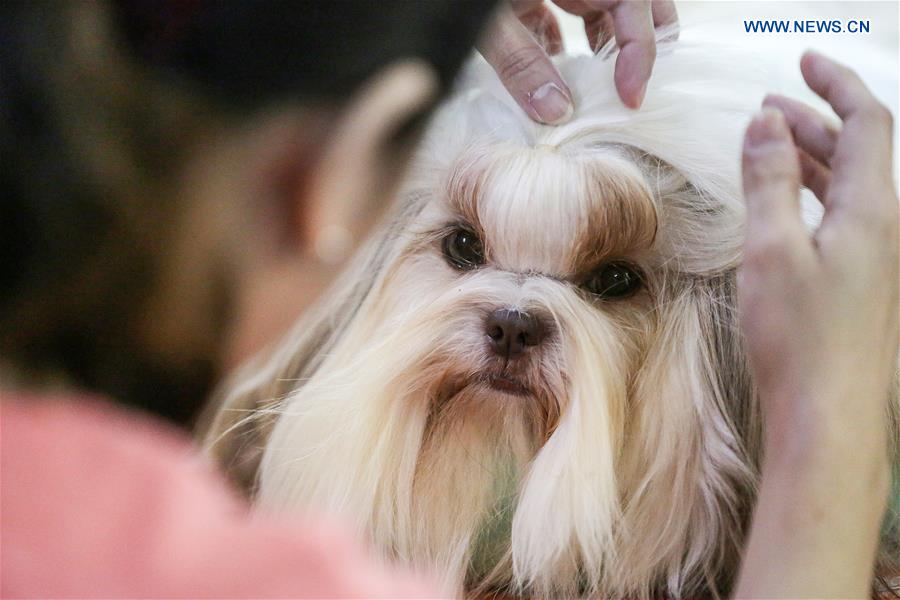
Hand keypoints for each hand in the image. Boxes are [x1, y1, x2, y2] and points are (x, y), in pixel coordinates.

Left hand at [477, 0, 676, 123]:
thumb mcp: (488, 23)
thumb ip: (521, 63)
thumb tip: (556, 113)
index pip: (635, 5)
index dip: (640, 54)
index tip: (630, 99)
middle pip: (636, 4)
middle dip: (639, 48)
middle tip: (630, 96)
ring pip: (605, 13)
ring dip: (605, 55)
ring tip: (594, 99)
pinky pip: (568, 17)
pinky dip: (567, 50)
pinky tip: (553, 83)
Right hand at [735, 51, 897, 598]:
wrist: (827, 417)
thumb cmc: (799, 338)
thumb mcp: (771, 249)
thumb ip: (768, 181)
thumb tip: (766, 122)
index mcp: (872, 211)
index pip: (867, 124)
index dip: (837, 85)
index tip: (804, 62)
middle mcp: (885, 229)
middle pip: (856, 154)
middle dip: (813, 121)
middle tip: (768, 107)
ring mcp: (877, 260)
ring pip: (847, 188)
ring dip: (809, 160)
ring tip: (767, 145)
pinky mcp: (861, 285)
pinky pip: (841, 220)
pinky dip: (810, 197)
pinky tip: (782, 205)